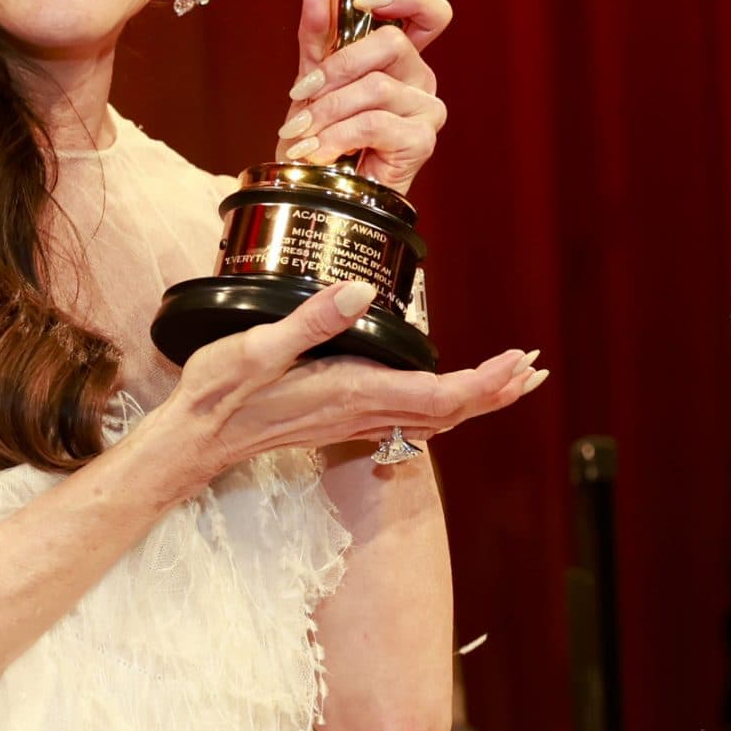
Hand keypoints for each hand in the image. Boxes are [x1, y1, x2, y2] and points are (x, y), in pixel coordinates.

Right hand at [146, 279, 544, 490]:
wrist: (196, 440)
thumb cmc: (220, 394)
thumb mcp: (257, 348)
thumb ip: (310, 320)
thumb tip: (356, 289)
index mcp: (352, 391)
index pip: (439, 395)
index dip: (486, 382)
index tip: (519, 361)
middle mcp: (361, 411)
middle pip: (448, 410)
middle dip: (495, 390)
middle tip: (534, 367)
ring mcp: (353, 419)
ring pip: (432, 417)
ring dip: (474, 398)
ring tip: (509, 379)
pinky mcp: (342, 418)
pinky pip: (408, 418)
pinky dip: (442, 404)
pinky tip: (445, 395)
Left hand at [274, 0, 451, 196]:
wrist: (317, 190)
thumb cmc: (321, 135)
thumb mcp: (313, 74)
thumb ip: (318, 27)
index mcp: (400, 57)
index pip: (429, 11)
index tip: (363, 1)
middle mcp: (420, 78)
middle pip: (392, 43)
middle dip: (337, 68)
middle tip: (303, 94)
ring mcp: (426, 110)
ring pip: (376, 87)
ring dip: (328, 111)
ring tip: (303, 133)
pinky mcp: (422, 141)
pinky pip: (375, 122)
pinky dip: (337, 136)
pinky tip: (319, 150)